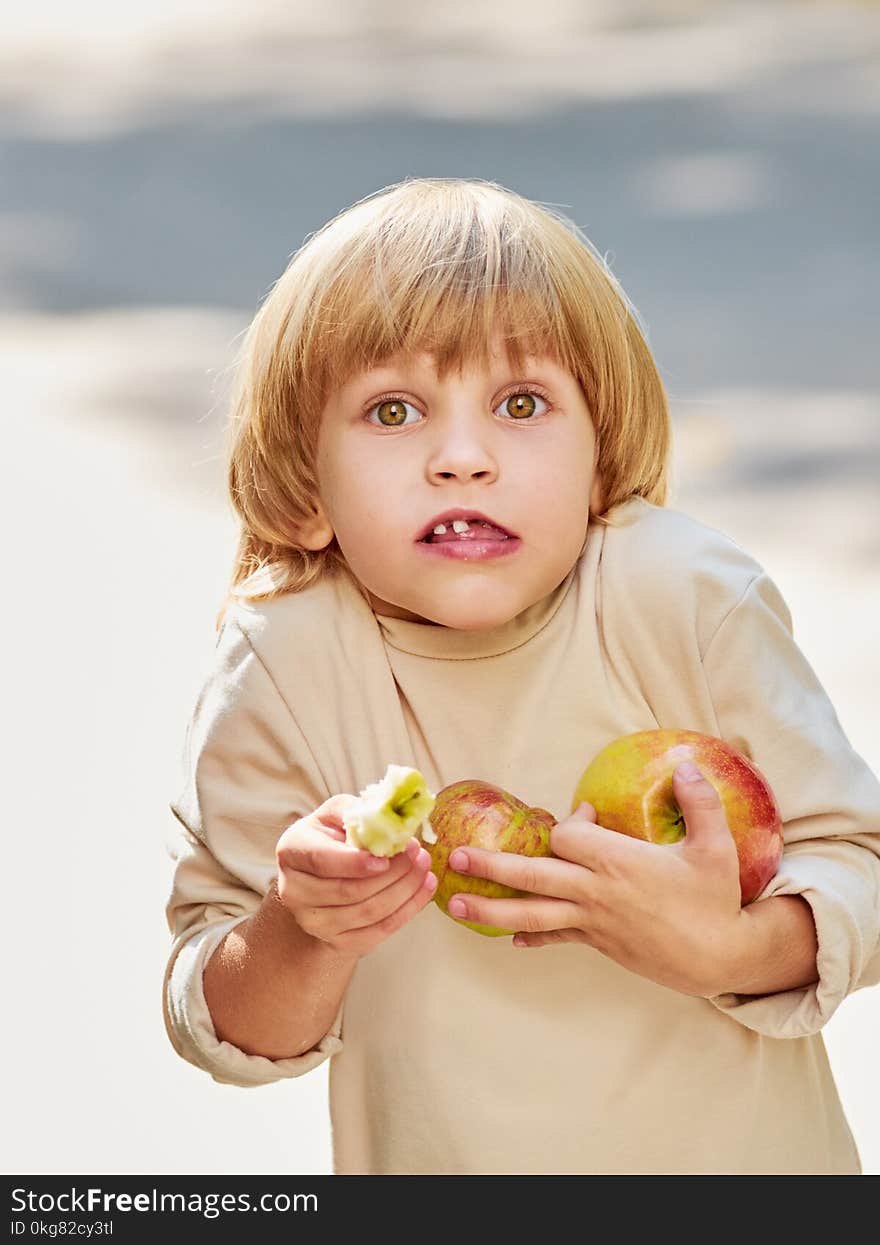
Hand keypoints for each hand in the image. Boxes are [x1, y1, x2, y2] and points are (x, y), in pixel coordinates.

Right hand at [276, 794, 436, 955]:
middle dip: (392, 874)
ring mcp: (314, 922)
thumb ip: (357, 810)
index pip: (321, 860)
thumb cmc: (332, 837)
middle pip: (349, 891)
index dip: (355, 862)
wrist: (320, 877)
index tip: (385, 857)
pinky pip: (378, 932)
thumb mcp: (337, 814)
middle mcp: (295, 891)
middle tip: (419, 853)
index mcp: (292, 851)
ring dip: (404, 891)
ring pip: (367, 913)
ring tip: (424, 868)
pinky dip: (407, 911)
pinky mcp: (336, 942)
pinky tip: (424, 890)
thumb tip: (389, 814)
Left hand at [444, 764, 747, 996]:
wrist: (721, 957)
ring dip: (491, 910)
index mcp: (619, 862)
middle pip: (533, 876)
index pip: (568, 838)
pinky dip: (533, 936)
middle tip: (454, 860)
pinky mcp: (599, 943)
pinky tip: (512, 938)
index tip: (583, 816)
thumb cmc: (715, 899)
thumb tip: (686, 762)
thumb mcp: (715, 846)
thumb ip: (700, 802)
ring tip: (456, 907)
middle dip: (491, 867)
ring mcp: (594, 922)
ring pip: (533, 914)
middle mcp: (597, 892)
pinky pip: (556, 937)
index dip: (566, 823)